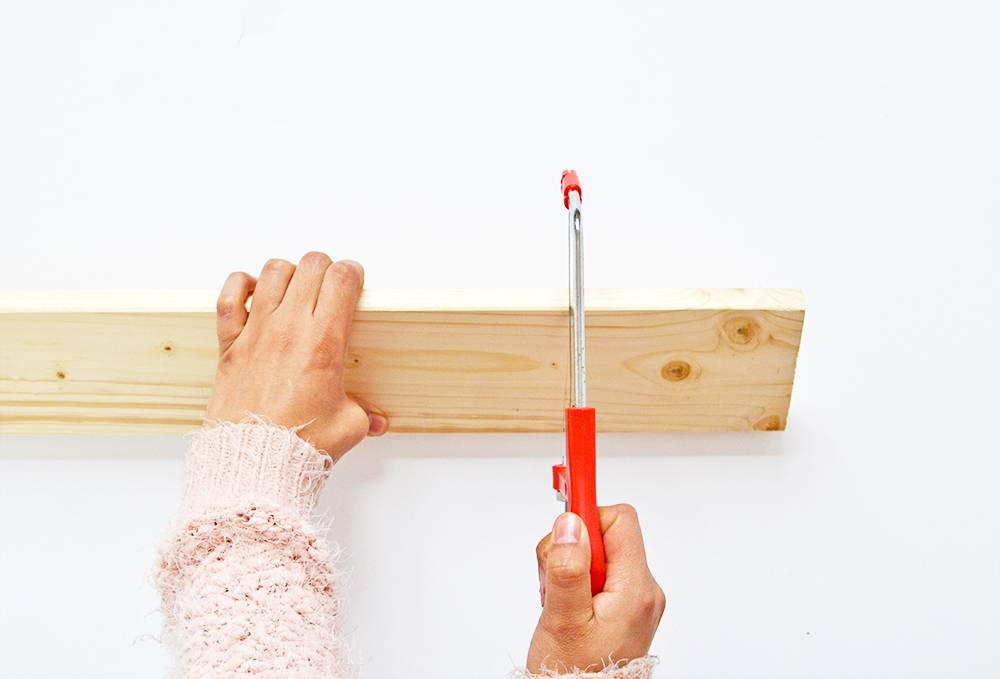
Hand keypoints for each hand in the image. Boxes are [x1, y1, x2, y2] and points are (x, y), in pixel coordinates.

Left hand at [205, 251, 387, 459]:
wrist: (253, 464)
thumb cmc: (297, 447)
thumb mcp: (347, 427)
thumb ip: (364, 414)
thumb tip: (374, 420)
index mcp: (324, 343)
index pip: (342, 280)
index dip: (352, 274)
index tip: (354, 282)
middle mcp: (290, 329)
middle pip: (311, 265)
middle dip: (326, 269)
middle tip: (329, 286)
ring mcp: (257, 332)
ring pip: (274, 271)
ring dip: (290, 273)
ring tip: (296, 289)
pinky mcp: (230, 344)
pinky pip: (230, 296)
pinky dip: (243, 286)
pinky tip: (255, 294)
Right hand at [527, 505, 664, 673]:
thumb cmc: (576, 674)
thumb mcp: (563, 620)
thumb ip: (568, 569)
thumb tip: (571, 524)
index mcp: (635, 590)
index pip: (619, 520)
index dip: (587, 517)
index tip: (561, 521)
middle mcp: (642, 590)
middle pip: (604, 535)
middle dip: (570, 549)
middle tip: (553, 580)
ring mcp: (633, 599)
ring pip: (597, 554)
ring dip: (569, 568)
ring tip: (559, 601)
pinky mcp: (622, 606)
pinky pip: (598, 574)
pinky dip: (576, 582)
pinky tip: (566, 607)